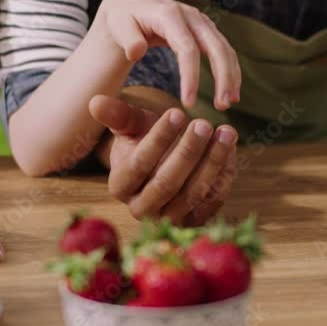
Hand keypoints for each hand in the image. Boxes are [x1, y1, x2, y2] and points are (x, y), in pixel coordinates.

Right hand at [90, 95, 238, 225]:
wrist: (164, 165)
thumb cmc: (144, 140)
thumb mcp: (131, 127)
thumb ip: (117, 116)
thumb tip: (94, 102)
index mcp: (119, 186)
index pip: (138, 165)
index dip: (158, 139)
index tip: (178, 112)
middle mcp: (141, 209)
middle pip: (166, 183)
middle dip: (188, 152)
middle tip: (205, 123)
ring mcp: (169, 219)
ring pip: (192, 194)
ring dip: (212, 162)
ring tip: (227, 133)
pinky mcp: (194, 223)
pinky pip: (212, 202)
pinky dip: (224, 176)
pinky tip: (232, 151)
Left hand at [97, 0, 241, 110]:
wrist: (134, 3)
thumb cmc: (124, 18)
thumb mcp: (118, 25)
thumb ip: (128, 39)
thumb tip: (137, 52)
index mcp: (169, 15)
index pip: (187, 48)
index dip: (191, 76)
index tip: (188, 103)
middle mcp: (191, 16)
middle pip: (215, 47)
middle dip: (223, 77)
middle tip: (222, 106)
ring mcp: (201, 22)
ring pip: (224, 48)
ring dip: (231, 76)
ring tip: (228, 103)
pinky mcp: (206, 29)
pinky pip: (224, 49)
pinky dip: (230, 70)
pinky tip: (231, 91)